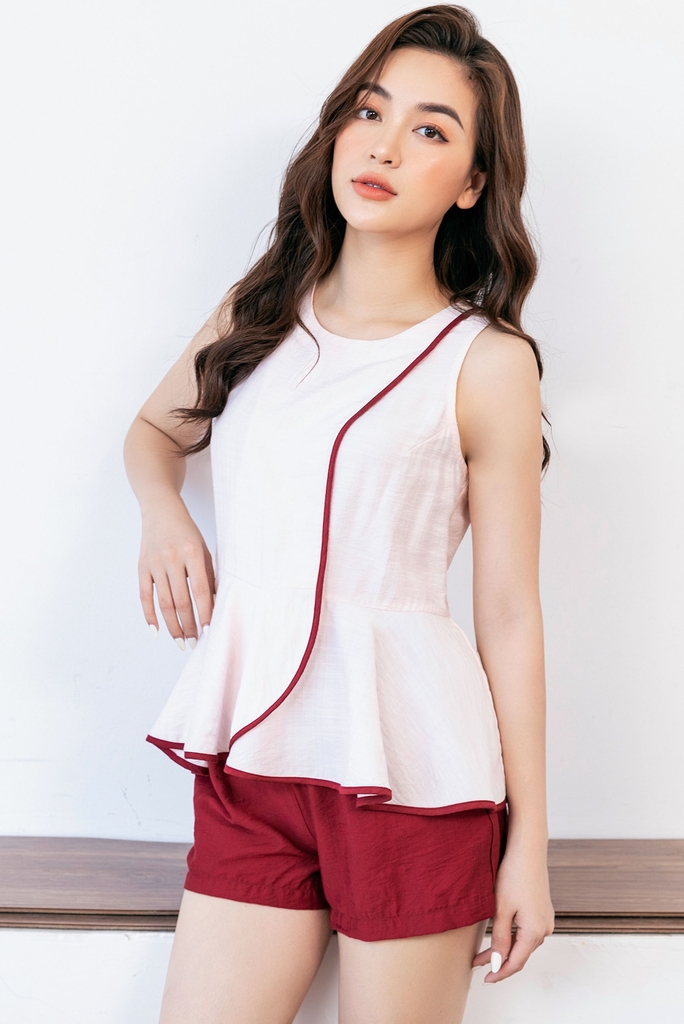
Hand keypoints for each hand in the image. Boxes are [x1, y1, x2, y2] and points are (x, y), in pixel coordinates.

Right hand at [138, 497, 215, 647]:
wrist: (160, 510)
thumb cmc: (187, 532)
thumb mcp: (204, 549)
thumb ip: (209, 576)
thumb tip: (214, 606)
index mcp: (192, 553)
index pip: (200, 590)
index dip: (205, 613)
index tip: (210, 631)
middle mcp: (172, 559)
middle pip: (181, 600)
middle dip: (189, 625)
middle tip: (195, 642)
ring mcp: (155, 564)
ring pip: (164, 603)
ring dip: (173, 626)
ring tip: (181, 641)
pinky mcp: (141, 567)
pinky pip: (144, 596)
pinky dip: (149, 616)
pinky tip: (156, 631)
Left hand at [471, 842, 554, 982]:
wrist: (527, 850)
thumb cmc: (513, 875)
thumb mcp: (501, 909)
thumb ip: (500, 939)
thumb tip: (497, 963)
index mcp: (535, 932)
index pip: (516, 963)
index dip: (499, 973)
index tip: (485, 979)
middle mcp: (545, 928)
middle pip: (521, 954)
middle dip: (500, 961)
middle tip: (478, 964)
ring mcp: (545, 919)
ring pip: (524, 943)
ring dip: (506, 949)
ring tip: (485, 951)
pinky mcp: (542, 910)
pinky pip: (527, 931)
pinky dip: (513, 937)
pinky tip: (501, 935)